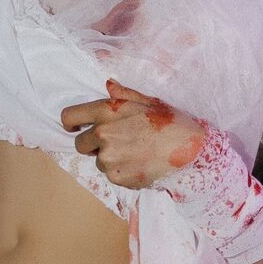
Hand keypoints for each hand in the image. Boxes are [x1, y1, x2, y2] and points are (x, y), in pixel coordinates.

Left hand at [60, 81, 205, 190]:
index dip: (71, 123)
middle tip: (118, 142)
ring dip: (111, 159)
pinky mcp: (118, 178)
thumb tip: (108, 85)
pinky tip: (141, 164)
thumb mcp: (149, 101)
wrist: (193, 151)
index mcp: (107, 111)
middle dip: (93, 144)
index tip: (76, 127)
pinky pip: (112, 175)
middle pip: (80, 144)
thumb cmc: (172, 123)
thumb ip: (123, 94)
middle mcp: (103, 135)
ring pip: (98, 161)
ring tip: (136, 153)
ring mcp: (109, 159)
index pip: (69, 117)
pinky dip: (123, 172)